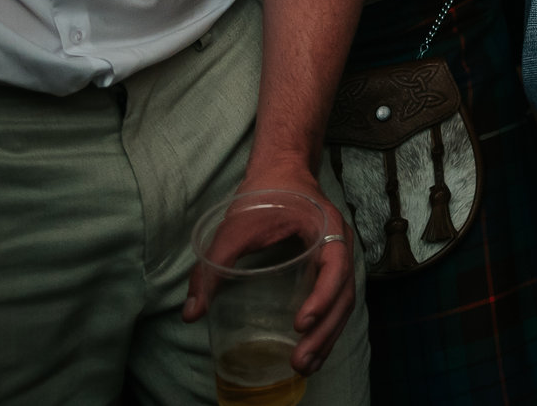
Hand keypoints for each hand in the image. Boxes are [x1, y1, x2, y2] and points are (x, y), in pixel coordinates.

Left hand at [182, 170, 356, 374]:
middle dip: (325, 332)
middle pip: (344, 294)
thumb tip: (191, 312)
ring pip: (344, 302)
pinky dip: (328, 326)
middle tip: (300, 361)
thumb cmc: (264, 195)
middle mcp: (341, 245)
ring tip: (306, 366)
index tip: (300, 323)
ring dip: (328, 336)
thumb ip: (213, 266)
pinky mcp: (330, 267)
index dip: (323, 298)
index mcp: (327, 229)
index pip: (336, 268)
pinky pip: (338, 300)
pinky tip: (313, 348)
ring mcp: (339, 257)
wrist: (283, 170)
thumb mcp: (235, 227)